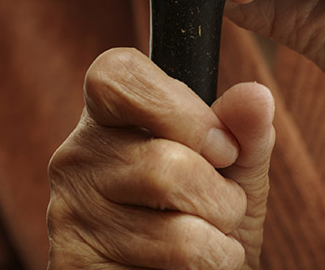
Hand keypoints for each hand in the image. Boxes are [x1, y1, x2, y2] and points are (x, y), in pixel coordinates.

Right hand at [47, 49, 274, 269]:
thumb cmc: (211, 219)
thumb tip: (256, 95)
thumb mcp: (238, 170)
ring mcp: (68, 213)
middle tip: (225, 209)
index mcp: (111, 117)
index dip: (179, 108)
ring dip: (219, 240)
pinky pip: (170, 260)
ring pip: (171, 222)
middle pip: (163, 162)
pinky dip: (204, 267)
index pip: (118, 74)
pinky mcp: (73, 264)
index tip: (222, 146)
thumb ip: (246, 130)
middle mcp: (77, 157)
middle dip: (221, 196)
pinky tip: (188, 269)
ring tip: (212, 242)